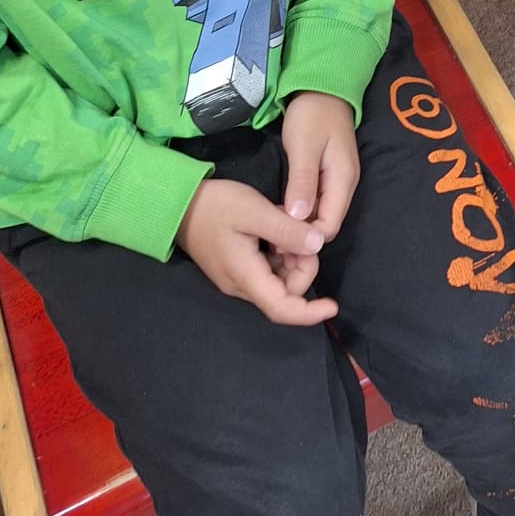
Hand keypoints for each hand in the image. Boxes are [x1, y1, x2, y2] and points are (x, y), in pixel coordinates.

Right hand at [175, 178, 336, 325]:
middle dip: (302, 266)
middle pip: (285, 292)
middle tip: (299, 232)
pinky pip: (269, 271)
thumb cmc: (216, 206)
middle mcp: (241, 285)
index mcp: (245, 276)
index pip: (281, 308)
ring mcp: (238, 279)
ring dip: (292, 258)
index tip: (333, 306)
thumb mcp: (255, 210)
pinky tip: (277, 231)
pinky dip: (281, 255)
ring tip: (286, 227)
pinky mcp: (238, 268)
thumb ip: (286, 230)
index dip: (309, 312)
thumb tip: (317, 244)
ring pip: (279, 281)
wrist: (181, 204)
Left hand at [281, 91, 359, 239]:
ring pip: (322, 215)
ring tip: (274, 225)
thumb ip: (302, 182)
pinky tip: (284, 211)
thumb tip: (298, 219)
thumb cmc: (311, 115)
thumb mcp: (303, 146)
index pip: (330, 226)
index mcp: (343, 180)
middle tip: (272, 236)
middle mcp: (345, 185)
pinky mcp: (329, 177)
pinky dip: (303, 211)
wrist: (322, 89)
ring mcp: (339, 181)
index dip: (307, 237)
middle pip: (328, 224)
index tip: (279, 239)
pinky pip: (319, 204)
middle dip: (303, 235)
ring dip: (301, 224)